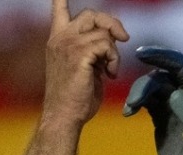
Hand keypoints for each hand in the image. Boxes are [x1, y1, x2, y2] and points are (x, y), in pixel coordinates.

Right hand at [43, 0, 128, 125]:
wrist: (64, 116)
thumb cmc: (75, 98)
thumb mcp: (83, 67)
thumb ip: (92, 50)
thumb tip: (112, 39)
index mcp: (58, 39)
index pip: (59, 9)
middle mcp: (61, 38)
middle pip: (91, 14)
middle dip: (111, 24)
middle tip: (123, 38)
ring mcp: (68, 45)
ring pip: (104, 33)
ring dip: (114, 52)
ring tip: (110, 70)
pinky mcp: (79, 54)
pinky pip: (106, 45)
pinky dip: (114, 59)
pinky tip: (110, 74)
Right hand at [122, 11, 182, 154]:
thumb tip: (174, 94)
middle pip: (177, 66)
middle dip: (160, 58)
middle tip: (143, 53)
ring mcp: (179, 104)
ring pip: (158, 83)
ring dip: (143, 90)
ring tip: (132, 107)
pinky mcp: (163, 114)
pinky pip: (148, 98)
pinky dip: (137, 101)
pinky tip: (128, 112)